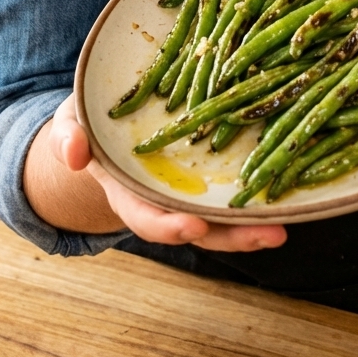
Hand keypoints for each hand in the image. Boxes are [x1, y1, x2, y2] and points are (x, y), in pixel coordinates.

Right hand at [47, 95, 287, 252]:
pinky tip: (287, 192)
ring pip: (222, 217)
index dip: (168, 225)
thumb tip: (73, 152)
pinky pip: (235, 189)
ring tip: (284, 226)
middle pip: (198, 226)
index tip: (191, 227)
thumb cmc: (91, 120)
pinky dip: (258, 194)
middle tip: (267, 235)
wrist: (109, 120)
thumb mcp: (73, 120)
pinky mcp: (211, 174)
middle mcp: (163, 198)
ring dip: (253, 226)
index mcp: (128, 190)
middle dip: (231, 236)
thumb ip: (70, 135)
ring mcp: (189, 190)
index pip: (147, 215)